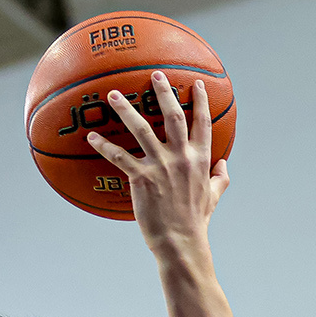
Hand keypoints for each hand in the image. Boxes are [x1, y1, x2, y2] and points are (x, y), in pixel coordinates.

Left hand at [87, 70, 229, 260]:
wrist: (181, 242)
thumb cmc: (196, 220)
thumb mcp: (214, 196)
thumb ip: (220, 177)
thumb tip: (224, 164)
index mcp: (200, 159)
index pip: (202, 123)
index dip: (200, 101)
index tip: (196, 83)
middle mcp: (181, 158)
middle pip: (173, 116)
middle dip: (164, 92)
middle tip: (155, 74)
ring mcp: (161, 166)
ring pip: (141, 130)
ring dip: (126, 110)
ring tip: (114, 95)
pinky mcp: (142, 179)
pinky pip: (120, 157)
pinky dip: (104, 146)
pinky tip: (91, 137)